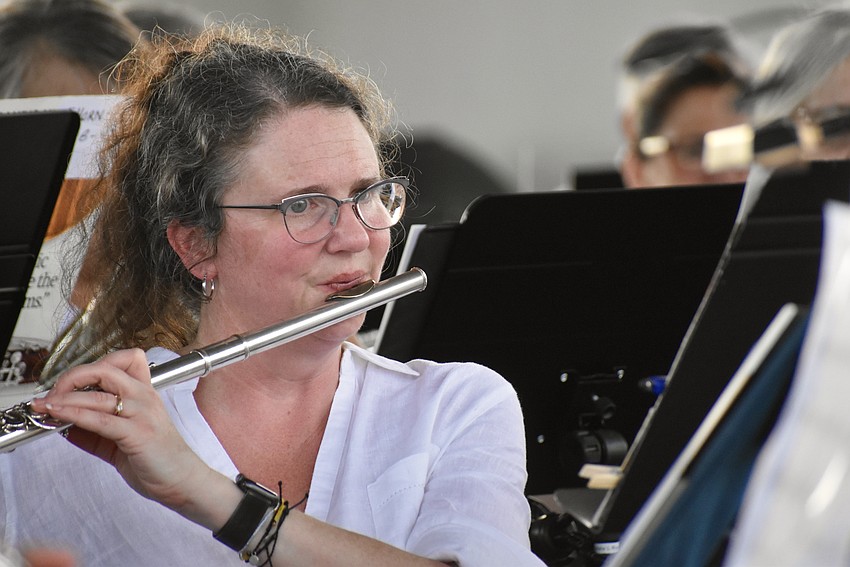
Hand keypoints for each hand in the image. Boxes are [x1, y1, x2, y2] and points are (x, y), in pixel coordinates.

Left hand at [29, 349, 210, 512]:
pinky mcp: (137, 433)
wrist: (182, 482)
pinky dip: (73, 415)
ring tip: (44, 407)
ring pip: (96, 395)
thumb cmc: (157, 460)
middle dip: (71, 378)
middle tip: (52, 393)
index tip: (70, 383)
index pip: (125, 359)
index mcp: (144, 394)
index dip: (93, 365)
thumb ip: (94, 431)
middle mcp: (144, 397)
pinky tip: (58, 417)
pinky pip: (99, 419)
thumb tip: (63, 425)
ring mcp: (142, 413)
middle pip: (105, 369)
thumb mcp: (121, 441)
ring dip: (63, 399)